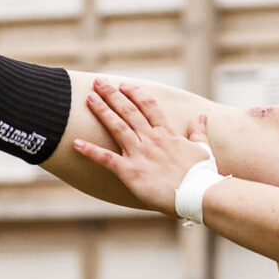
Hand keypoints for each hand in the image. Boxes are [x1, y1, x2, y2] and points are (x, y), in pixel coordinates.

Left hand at [70, 80, 213, 215]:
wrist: (198, 195)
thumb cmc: (202, 175)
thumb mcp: (203, 149)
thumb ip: (198, 131)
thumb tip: (201, 115)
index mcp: (167, 133)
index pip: (149, 106)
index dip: (135, 93)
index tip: (124, 85)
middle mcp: (152, 139)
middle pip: (129, 111)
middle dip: (112, 95)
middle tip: (99, 83)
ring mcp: (140, 154)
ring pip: (117, 127)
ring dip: (101, 111)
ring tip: (89, 98)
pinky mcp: (131, 172)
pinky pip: (106, 159)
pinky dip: (90, 151)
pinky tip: (75, 143)